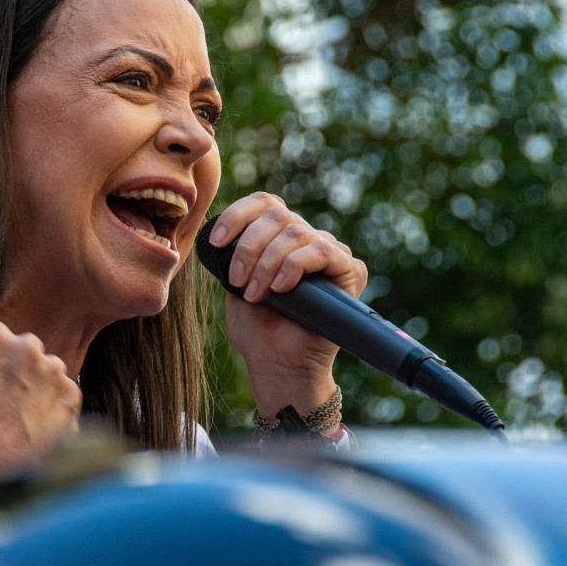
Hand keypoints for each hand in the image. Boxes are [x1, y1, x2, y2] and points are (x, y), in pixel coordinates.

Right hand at [0, 319, 80, 483]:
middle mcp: (28, 346)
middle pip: (21, 351)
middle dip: (12, 370)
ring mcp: (54, 371)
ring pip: (44, 372)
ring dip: (34, 387)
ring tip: (15, 417)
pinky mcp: (72, 395)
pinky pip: (61, 395)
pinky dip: (50, 407)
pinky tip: (31, 425)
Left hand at [206, 192, 367, 415]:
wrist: (277, 363)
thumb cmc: (256, 326)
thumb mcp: (233, 280)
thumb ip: (233, 250)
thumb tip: (223, 230)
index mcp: (279, 236)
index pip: (264, 202)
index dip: (237, 215)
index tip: (216, 242)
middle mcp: (307, 238)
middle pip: (278, 215)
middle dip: (249, 246)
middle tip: (237, 281)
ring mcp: (330, 252)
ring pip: (296, 232)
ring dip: (267, 262)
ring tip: (255, 293)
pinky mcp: (350, 271)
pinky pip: (321, 251)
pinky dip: (293, 267)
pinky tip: (280, 289)